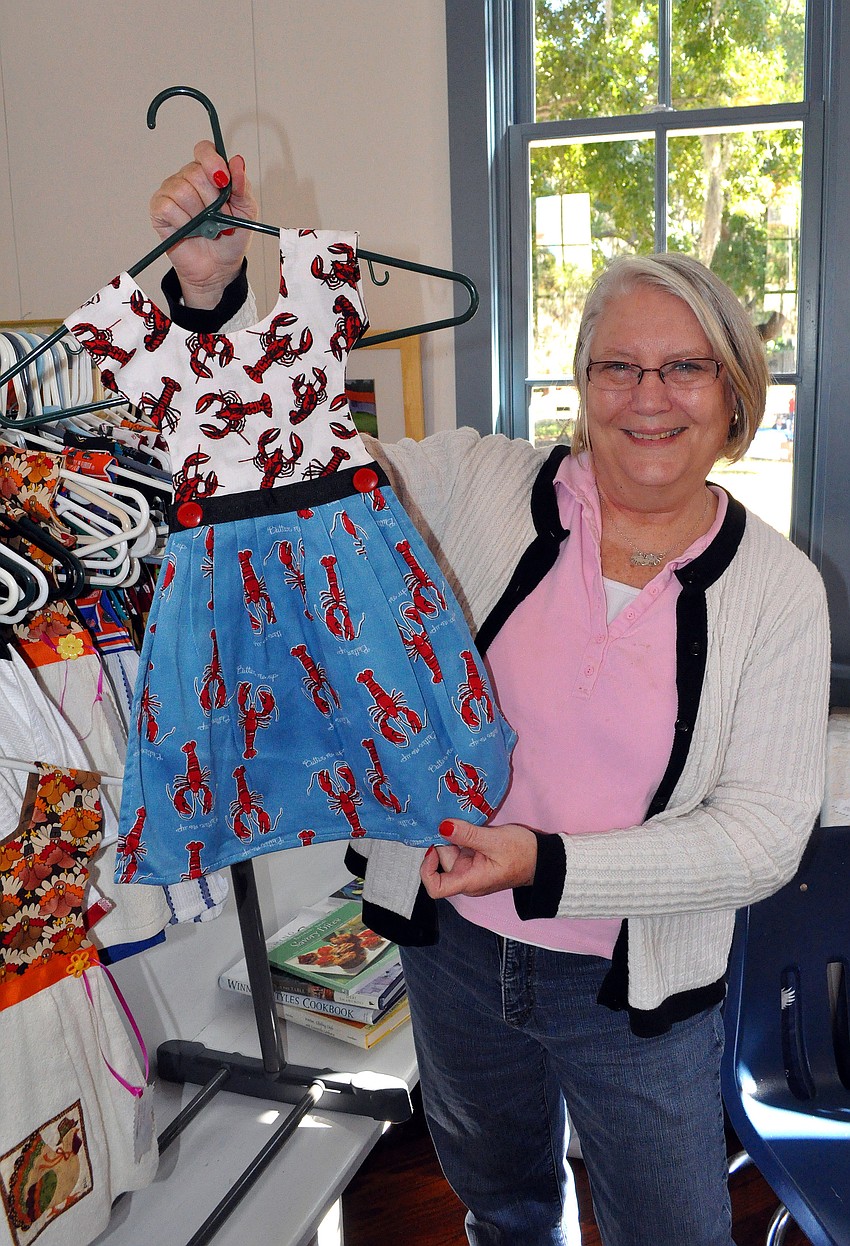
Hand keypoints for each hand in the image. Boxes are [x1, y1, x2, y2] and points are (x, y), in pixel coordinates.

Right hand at [149, 139, 257, 307]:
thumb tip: (238, 161)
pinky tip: (189, 230)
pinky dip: (183, 222)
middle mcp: (188, 178)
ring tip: (205, 226)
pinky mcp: (159, 210)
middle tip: (219, 218)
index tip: (222, 179)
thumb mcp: (246, 211)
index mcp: (209, 173)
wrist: (219, 267)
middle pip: (195, 174)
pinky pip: (168, 207)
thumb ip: (242, 186)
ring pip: (182, 191)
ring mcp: (171, 193)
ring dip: (199, 214)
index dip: (212, 161)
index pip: (204, 150)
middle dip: (212, 201)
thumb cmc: (230, 238)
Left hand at [420, 819, 537, 898]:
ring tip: (471, 823)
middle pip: (443, 862)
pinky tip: (473, 827)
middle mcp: (467, 879)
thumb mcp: (494, 840)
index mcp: (470, 881)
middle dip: (447, 842)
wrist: (543, 859)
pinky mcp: (477, 860)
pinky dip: (464, 837)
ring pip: (453, 852)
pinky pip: (462, 848)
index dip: (427, 869)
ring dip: (457, 836)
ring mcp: (472, 869)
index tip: (433, 848)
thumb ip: (467, 834)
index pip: (436, 888)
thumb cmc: (523, 854)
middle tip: (457, 822)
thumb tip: (442, 826)